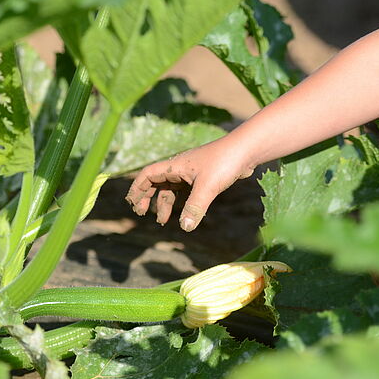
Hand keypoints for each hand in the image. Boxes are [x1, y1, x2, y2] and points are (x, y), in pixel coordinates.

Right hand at [125, 138, 254, 231]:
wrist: (246, 150)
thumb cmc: (224, 163)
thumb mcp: (207, 187)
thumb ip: (194, 208)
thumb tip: (184, 228)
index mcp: (175, 166)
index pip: (147, 175)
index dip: (137, 189)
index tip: (132, 204)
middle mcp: (180, 168)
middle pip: (156, 182)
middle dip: (147, 198)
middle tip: (142, 213)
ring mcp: (192, 172)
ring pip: (171, 189)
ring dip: (164, 203)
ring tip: (163, 220)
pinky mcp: (204, 177)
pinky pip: (186, 191)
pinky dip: (181, 203)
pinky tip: (185, 214)